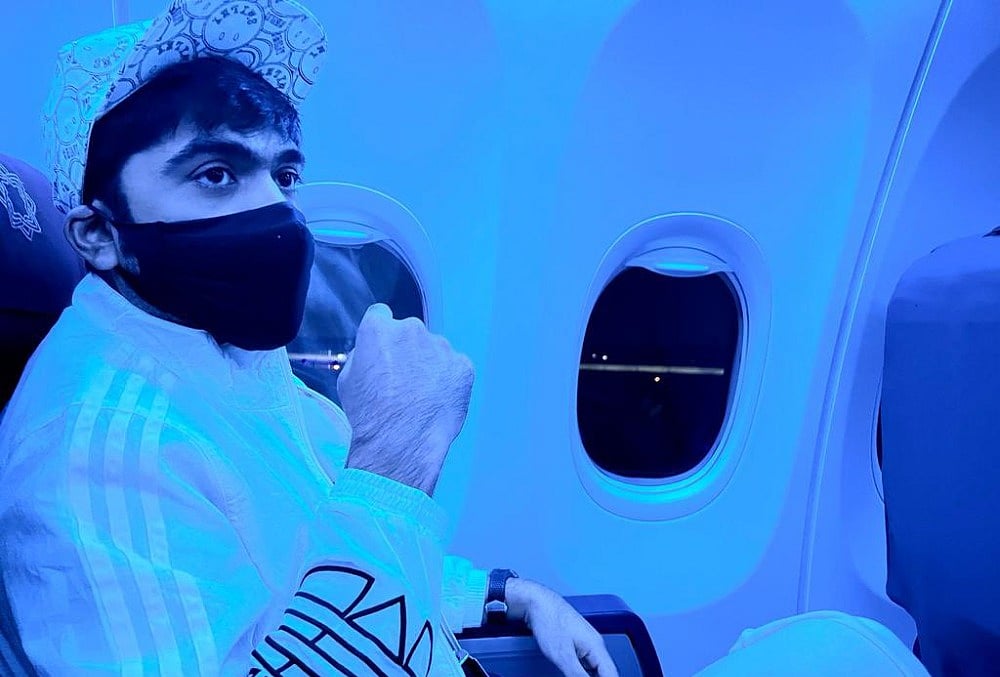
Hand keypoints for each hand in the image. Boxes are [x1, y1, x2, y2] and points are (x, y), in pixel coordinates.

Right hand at [338, 304, 473, 495]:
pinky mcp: (463, 365)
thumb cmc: (369, 414)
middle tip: (403, 380)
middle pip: (409, 332)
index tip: (383, 349)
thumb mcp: (347, 379)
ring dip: (429, 364)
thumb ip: (363, 355)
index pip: (380, 315)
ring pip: (434, 349)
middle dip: (407, 349)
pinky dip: (448, 379)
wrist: (402, 441)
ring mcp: (441, 346)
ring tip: (422, 396)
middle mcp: (412, 329)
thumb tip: (374, 351)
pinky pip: (454, 366)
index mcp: (379, 329)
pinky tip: (438, 400)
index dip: (381, 334)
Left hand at [506, 579, 619, 676]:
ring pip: (595, 669)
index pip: (611, 674)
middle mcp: (595, 645)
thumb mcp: (562, 655)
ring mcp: (586, 644)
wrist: (537, 603)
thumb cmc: (548, 620)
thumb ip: (577, 675)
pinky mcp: (577, 644)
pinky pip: (586, 664)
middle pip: (605, 672)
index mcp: (597, 646)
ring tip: (575, 675)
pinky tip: (575, 676)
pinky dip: (584, 673)